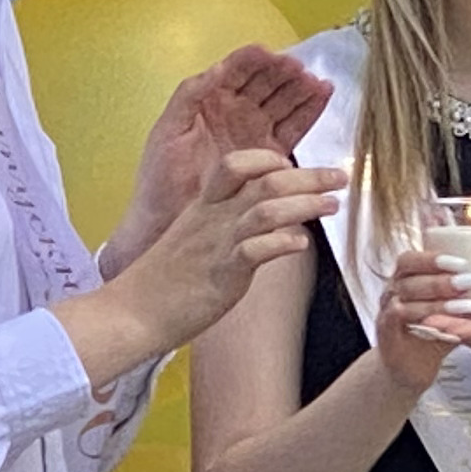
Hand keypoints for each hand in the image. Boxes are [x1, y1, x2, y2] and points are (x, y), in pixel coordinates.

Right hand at [100, 148, 344, 360]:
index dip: (270, 159)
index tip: (294, 164)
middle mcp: (213, 219)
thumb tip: (258, 225)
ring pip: (267, 209)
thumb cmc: (164, 282)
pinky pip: (256, 250)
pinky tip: (301, 245)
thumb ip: (223, 227)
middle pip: (265, 181)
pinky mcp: (222, 274)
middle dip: (308, 176)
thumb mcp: (193, 241)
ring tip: (332, 205)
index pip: (237, 164)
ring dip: (305, 204)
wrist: (132, 313)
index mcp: (204, 207)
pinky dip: (282, 244)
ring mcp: (217, 244)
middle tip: (338, 176)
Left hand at [106, 46, 331, 274]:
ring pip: (284, 102)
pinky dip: (310, 111)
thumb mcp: (168, 131)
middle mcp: (235, 112)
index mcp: (209, 100)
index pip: (236, 71)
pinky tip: (322, 95)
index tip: (269, 54)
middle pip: (265, 83)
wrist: (168, 222)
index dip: (253, 60)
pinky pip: (295, 128)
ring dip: (301, 89)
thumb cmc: (160, 179)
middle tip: (299, 68)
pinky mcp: (271, 156)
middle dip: (283, 72)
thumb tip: (218, 68)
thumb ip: (190, 96)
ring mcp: (255, 132)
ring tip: (316, 81)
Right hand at [372, 247, 470, 393]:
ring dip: (439, 298)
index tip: (462, 259)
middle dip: (441, 274)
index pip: (413, 257)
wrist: (409, 369)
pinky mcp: (386, 331)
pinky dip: (427, 317)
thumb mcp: (459, 312)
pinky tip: (447, 323)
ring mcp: (387, 309)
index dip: (434, 256)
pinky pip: (403, 317)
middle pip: (409, 271)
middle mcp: (394, 289)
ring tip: (469, 304)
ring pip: (408, 295)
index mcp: (407, 278)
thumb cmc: (431, 335)